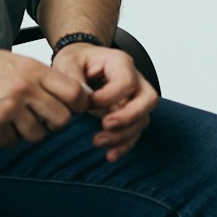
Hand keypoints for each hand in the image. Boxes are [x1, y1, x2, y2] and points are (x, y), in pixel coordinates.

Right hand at [0, 47, 90, 147]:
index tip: (74, 109)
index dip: (79, 104)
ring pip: (38, 135)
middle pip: (62, 119)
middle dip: (56, 123)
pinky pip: (12, 142)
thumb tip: (73, 94)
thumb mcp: (18, 62)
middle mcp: (25, 88)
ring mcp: (8, 108)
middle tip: (44, 119)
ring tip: (17, 121)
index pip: (75, 93)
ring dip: (30, 132)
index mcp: (35, 70)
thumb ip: (43, 77)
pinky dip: (7, 138)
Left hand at [54, 43, 157, 160]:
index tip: (87, 103)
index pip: (127, 81)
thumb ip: (71, 75)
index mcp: (121, 63)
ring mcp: (135, 99)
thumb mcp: (68, 61)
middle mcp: (135, 80)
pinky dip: (124, 146)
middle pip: (148, 99)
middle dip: (129, 117)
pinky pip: (135, 133)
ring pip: (143, 119)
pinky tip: (110, 155)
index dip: (109, 96)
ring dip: (123, 135)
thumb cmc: (77, 61)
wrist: (82, 64)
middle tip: (106, 125)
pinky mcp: (129, 115)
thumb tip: (79, 97)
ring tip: (98, 142)